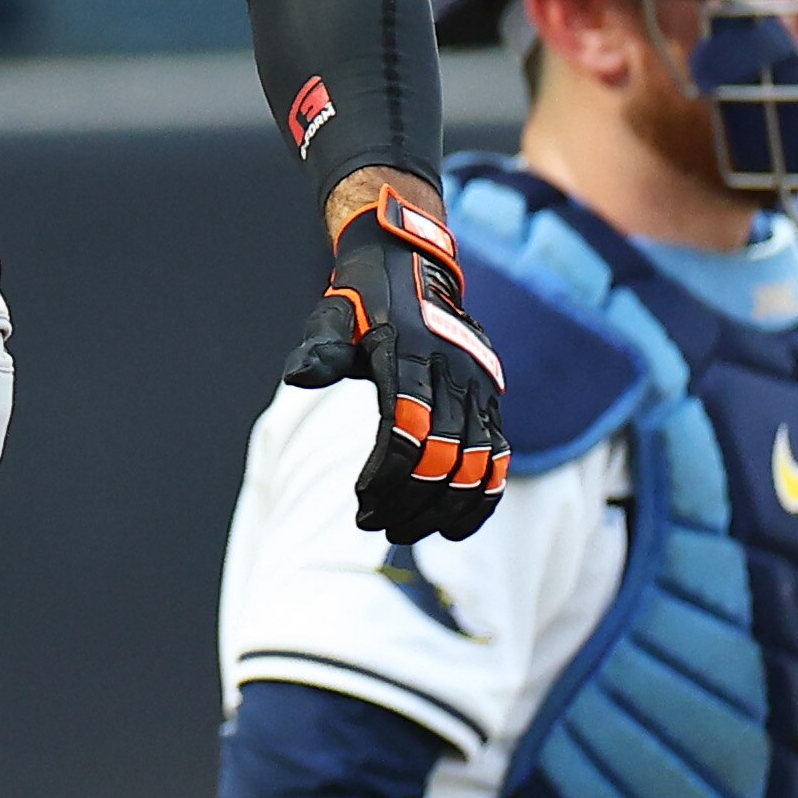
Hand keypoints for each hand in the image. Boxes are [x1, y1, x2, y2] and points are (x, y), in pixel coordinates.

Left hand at [281, 192, 507, 542]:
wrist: (413, 266)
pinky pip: (498, 459)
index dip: (386, 472)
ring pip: (476, 464)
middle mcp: (455, 372)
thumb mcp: (334, 313)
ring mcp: (480, 388)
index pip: (407, 427)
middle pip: (443, 455)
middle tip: (374, 526)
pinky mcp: (492, 401)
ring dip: (443, 508)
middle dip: (409, 500)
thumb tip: (298, 376)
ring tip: (405, 532)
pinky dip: (482, 498)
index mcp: (411, 352)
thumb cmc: (362, 299)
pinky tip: (455, 529)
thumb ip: (320, 347)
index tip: (359, 500)